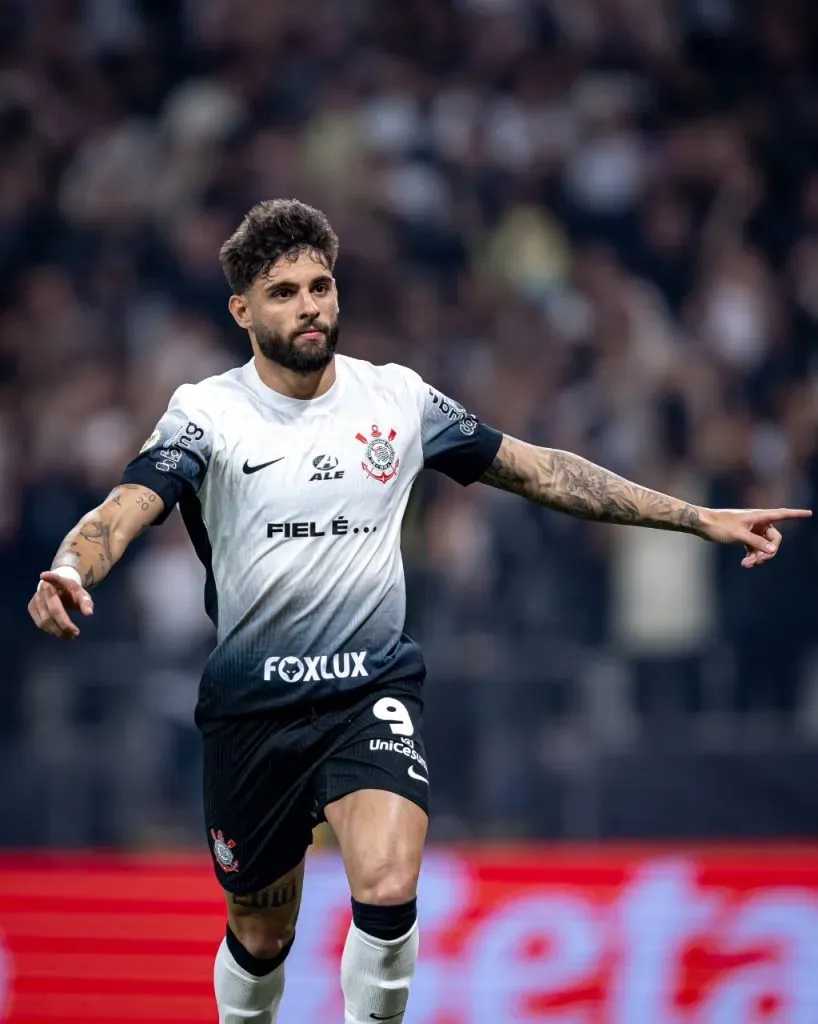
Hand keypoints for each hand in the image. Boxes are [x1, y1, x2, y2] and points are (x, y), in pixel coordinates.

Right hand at [28, 571, 93, 639]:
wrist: (59, 589)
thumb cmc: (72, 592)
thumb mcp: (82, 595)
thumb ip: (86, 603)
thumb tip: (89, 614)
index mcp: (58, 581)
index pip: (54, 578)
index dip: (50, 577)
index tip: (44, 576)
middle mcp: (44, 588)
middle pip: (53, 610)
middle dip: (64, 625)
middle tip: (75, 634)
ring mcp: (36, 598)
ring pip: (44, 620)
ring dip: (57, 631)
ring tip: (69, 637)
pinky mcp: (31, 607)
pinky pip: (39, 623)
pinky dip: (50, 630)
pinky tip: (60, 633)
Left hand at [697, 507, 812, 567]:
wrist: (702, 524)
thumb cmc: (719, 525)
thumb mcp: (739, 535)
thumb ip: (756, 543)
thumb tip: (772, 550)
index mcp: (759, 516)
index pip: (782, 514)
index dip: (797, 514)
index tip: (810, 513)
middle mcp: (758, 521)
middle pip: (774, 538)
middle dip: (768, 552)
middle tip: (758, 562)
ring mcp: (752, 529)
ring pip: (764, 545)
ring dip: (758, 556)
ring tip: (747, 565)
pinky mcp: (745, 536)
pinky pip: (755, 548)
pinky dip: (752, 555)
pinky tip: (745, 563)